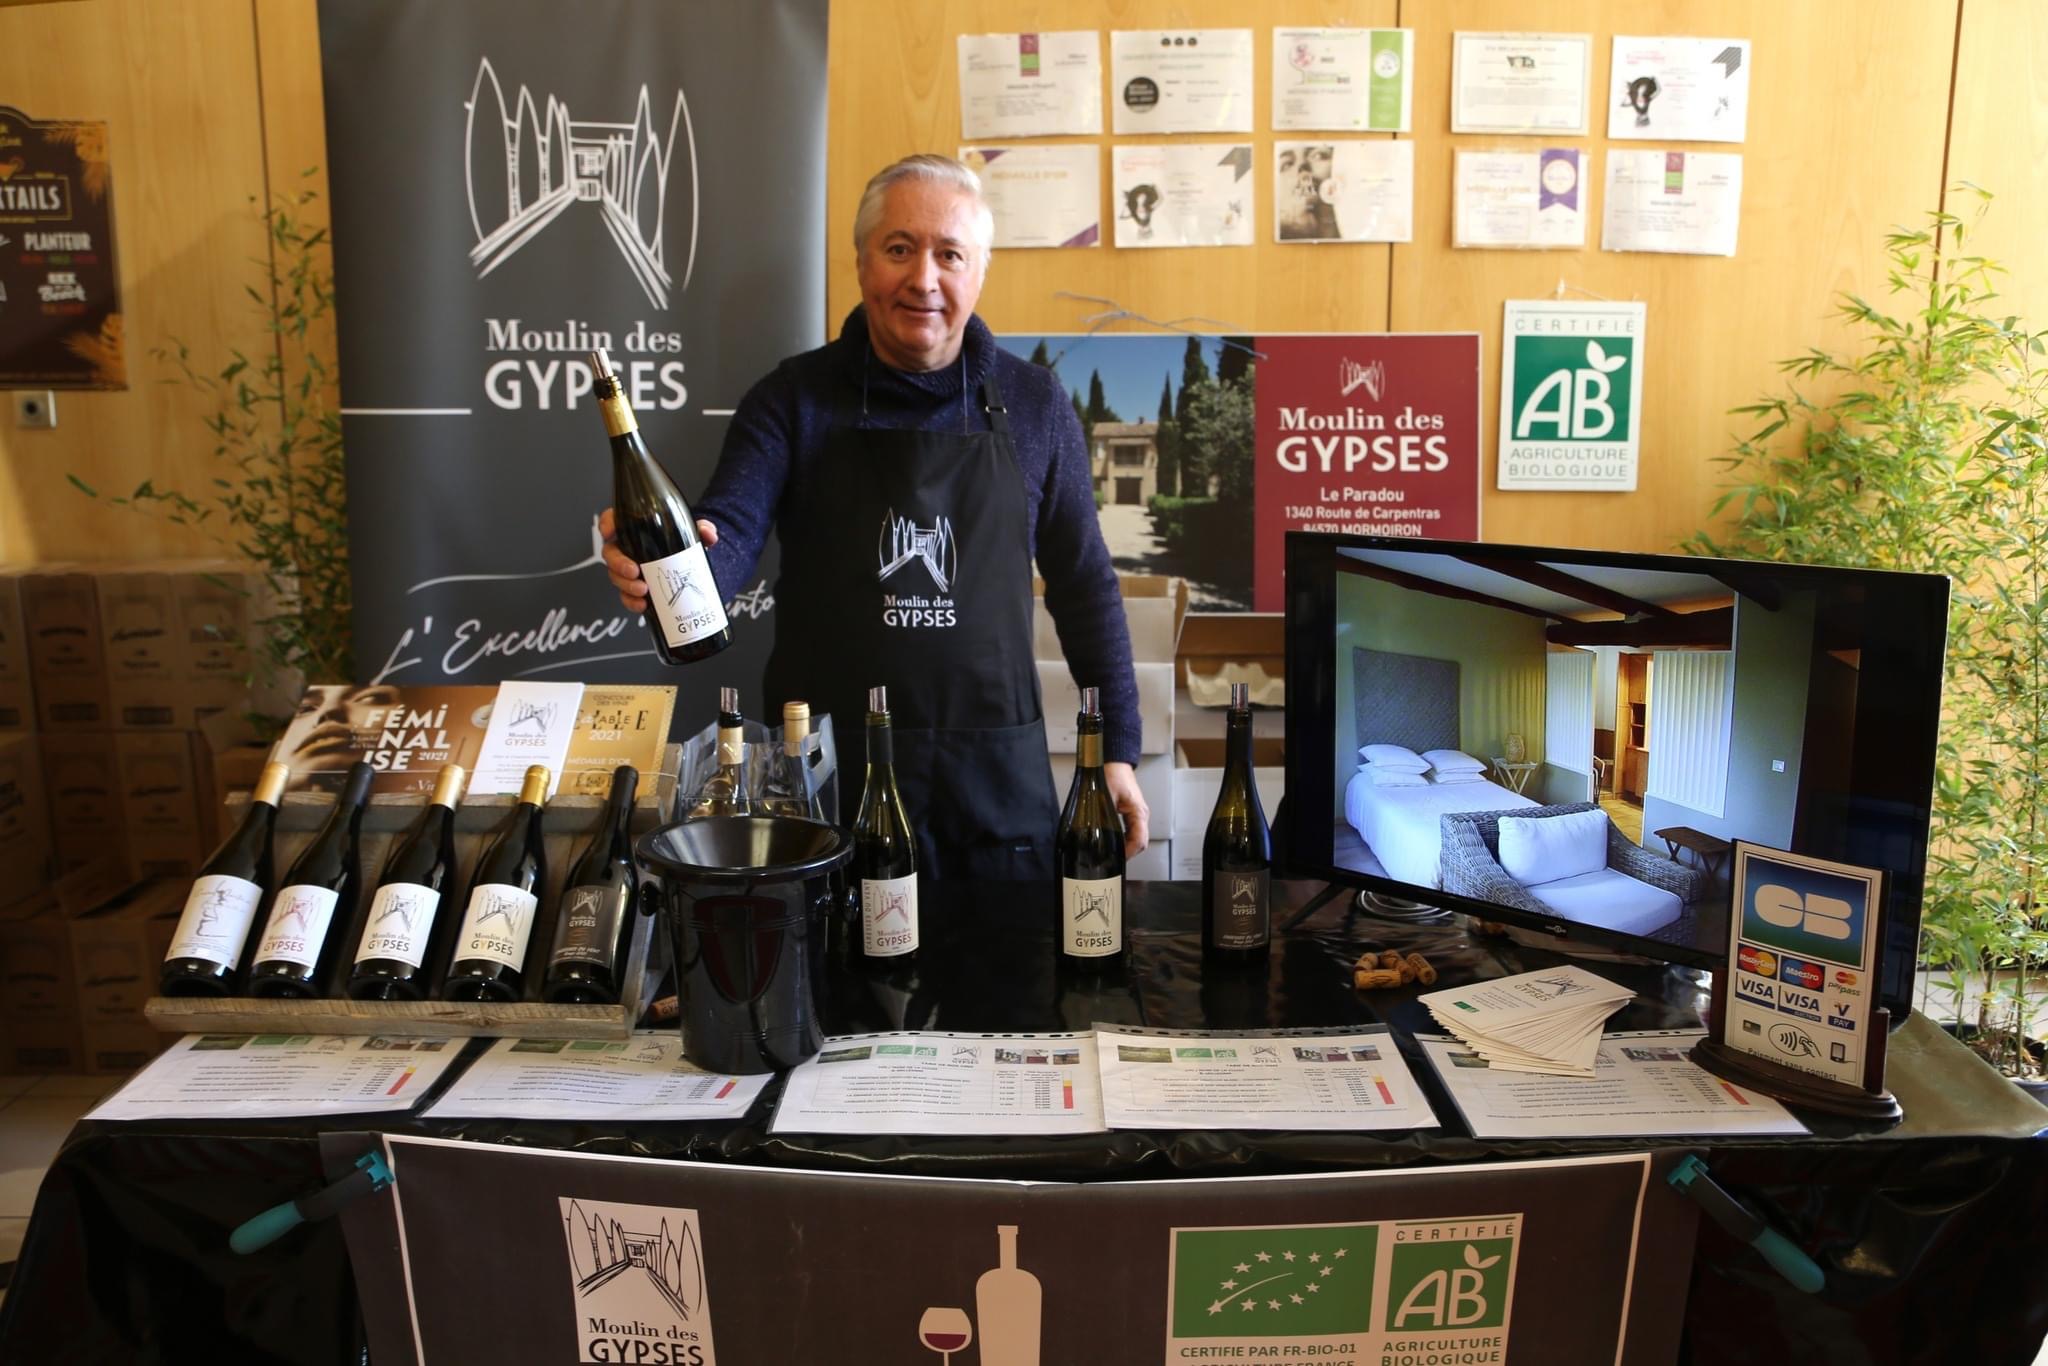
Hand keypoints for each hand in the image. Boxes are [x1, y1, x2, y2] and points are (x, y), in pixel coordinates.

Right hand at [599, 507, 716, 613]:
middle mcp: (627, 549)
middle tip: (634, 571)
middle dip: (618, 564)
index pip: (613, 520)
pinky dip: (632, 602)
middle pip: (610, 554)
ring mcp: (628, 570)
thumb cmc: (683, 542)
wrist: (691, 565)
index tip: (610, 531)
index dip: (607, 524)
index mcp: (634, 529)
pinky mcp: (634, 588)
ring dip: (626, 585)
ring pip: (616, 577)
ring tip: (642, 590)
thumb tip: (708, 534)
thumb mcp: (692, 533)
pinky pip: (626, 597)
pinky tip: (642, 605)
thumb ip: (702, 528)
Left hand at [1103, 761, 1150, 859]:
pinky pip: (1133, 832)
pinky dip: (1125, 839)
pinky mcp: (1133, 813)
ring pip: (1138, 838)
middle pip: (1141, 843)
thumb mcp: (1106, 796)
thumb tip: (1096, 833)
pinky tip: (1114, 842)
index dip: (1129, 852)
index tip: (1117, 858)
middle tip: (1111, 858)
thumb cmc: (1114, 774)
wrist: (1116, 762)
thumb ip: (1103, 815)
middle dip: (1128, 853)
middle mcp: (1142, 815)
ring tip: (1113, 852)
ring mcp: (1138, 815)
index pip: (1139, 840)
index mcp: (1139, 812)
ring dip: (1127, 847)